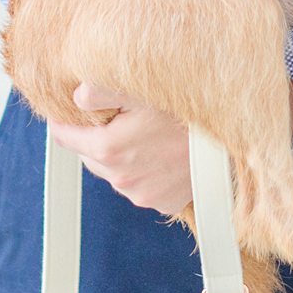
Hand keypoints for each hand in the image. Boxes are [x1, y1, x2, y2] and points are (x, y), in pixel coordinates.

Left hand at [48, 83, 195, 212]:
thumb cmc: (188, 110)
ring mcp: (141, 194)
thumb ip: (100, 90)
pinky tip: (159, 153)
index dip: (61, 120)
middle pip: (88, 156)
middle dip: (93, 137)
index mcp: (108, 148)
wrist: (232, 142)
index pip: (63, 137)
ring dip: (118, 156)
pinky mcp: (161, 203)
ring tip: (142, 134)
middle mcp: (120, 178)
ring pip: (113, 172)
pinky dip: (142, 171)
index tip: (63, 110)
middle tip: (112, 117)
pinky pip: (139, 185)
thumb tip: (74, 96)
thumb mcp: (142, 89)